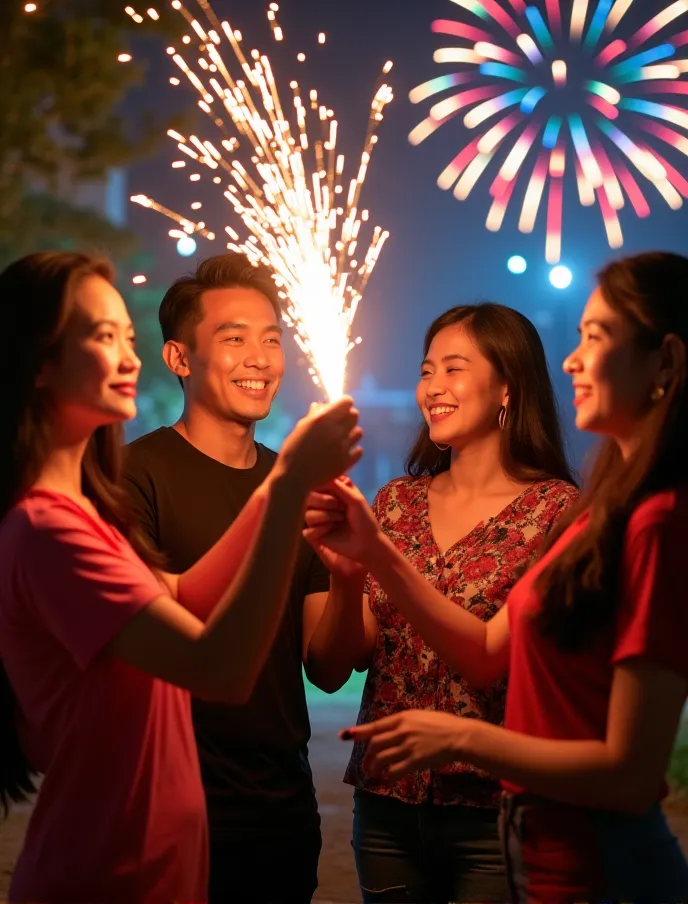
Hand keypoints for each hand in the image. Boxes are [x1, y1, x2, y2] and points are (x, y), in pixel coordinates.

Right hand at [276, 398, 362, 491]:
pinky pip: (359, 450)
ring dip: (351, 432)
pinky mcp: (347, 462)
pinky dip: (353, 449)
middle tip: (338, 423)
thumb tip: (321, 405)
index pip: (347, 402)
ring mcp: (343, 447)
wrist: (294, 477)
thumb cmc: (292, 450)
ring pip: (359, 432)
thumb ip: (313, 415)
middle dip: (347, 416)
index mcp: (323, 420)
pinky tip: (342, 451)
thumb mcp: (300, 428)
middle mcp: (336, 431)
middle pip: (355, 415)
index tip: (337, 408)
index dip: (343, 404)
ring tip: (340, 438)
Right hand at [303, 477, 381, 568]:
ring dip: (326, 516)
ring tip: (340, 520)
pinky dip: (319, 530)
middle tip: (342, 507)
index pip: (315, 484)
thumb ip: (338, 486)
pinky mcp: (315, 535)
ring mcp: (317, 520)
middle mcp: (321, 505)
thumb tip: (321, 474)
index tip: (338, 493)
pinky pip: (307, 531)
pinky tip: (329, 531)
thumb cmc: (364, 519)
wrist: (367, 542)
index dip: (324, 487)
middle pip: (307, 497)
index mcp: (330, 493)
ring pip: (307, 514)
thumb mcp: (355, 498)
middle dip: (325, 501)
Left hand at [339, 710, 462, 776]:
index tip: (344, 736)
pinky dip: (388, 775)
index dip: (358, 732)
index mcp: (402, 718)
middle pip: (375, 745)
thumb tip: (388, 731)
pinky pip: (395, 770)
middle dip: (367, 756)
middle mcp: (402, 731)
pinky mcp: (415, 761)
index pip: (375, 726)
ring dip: (374, 767)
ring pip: (382, 759)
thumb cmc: (440, 724)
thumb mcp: (418, 716)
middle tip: (365, 764)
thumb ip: (402, 722)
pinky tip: (386, 778)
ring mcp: (408, 746)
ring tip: (373, 773)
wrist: (458, 735)